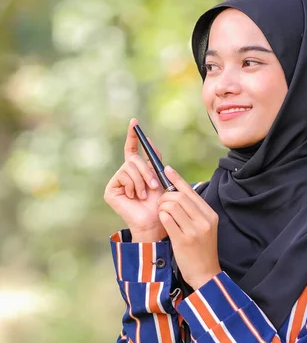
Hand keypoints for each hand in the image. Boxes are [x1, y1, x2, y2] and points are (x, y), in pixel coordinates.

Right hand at [104, 118, 166, 241]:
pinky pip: (123, 176)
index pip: (132, 149)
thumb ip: (154, 160)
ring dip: (141, 180)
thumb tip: (148, 141)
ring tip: (145, 194)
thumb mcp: (160, 177)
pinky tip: (135, 197)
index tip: (134, 122)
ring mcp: (117, 182)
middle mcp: (125, 174)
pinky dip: (133, 186)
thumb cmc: (160, 203)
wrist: (156, 221)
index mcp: (137, 170)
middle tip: (154, 184)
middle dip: (146, 169)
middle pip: (132, 159)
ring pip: (129, 167)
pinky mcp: (111, 190)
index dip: (133, 136)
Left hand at [158, 166, 220, 289]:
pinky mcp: (183, 240)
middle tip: (161, 202)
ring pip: (171, 206)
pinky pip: (167, 220)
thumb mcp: (204, 227)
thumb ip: (194, 210)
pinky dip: (162, 217)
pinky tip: (162, 220)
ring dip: (162, 207)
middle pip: (180, 196)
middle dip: (165, 196)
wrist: (205, 274)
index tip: (167, 169)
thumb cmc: (201, 248)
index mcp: (210, 214)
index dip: (177, 179)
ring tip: (161, 213)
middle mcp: (204, 220)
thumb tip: (178, 190)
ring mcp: (194, 230)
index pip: (191, 191)